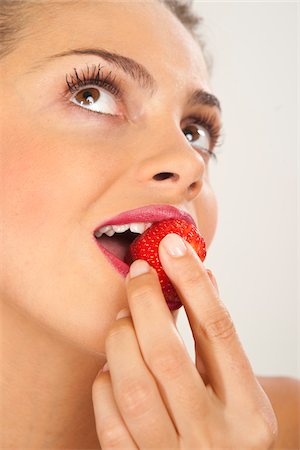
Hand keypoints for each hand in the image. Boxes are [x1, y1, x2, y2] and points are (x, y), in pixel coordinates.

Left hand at [92, 233, 276, 448]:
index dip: (192, 282)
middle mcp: (217, 438)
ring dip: (120, 340)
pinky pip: (110, 419)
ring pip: (133, 386)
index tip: (172, 246)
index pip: (218, 331)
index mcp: (249, 411)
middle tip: (138, 274)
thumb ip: (218, 338)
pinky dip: (106, 382)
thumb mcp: (237, 389)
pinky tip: (114, 367)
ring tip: (122, 319)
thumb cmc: (228, 426)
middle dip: (145, 303)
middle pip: (167, 355)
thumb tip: (199, 274)